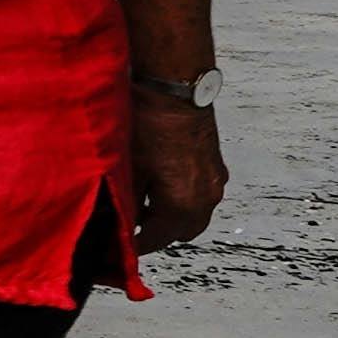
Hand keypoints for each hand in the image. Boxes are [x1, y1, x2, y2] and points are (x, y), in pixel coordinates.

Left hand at [127, 85, 225, 249]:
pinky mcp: (214, 164)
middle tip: (132, 227)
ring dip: (171, 214)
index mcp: (183, 205)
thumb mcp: (129, 170)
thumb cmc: (150, 124)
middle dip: (157, 232)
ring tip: (141, 203)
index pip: (157, 239)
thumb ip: (128, 202)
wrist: (175, 89)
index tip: (122, 248)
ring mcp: (214, 180)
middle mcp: (206, 197)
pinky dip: (182, 196)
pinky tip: (158, 184)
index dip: (136, 245)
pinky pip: (200, 193)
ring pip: (194, 212)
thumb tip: (122, 219)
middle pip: (181, 231)